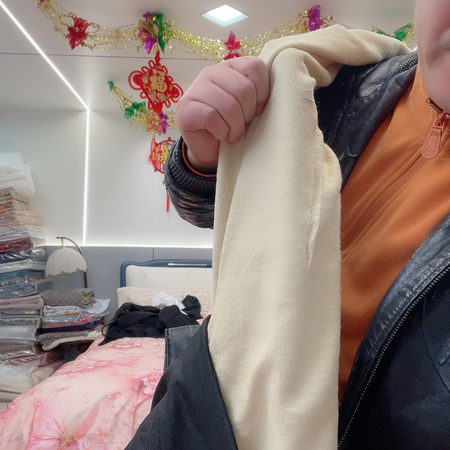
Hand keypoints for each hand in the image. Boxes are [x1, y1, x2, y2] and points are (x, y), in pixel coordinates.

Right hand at [176, 56, 269, 171]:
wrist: (209, 149)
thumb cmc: (232, 125)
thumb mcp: (249, 107)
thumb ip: (258, 95)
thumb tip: (265, 101)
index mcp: (231, 67)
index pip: (255, 67)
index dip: (262, 93)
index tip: (258, 110)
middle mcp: (211, 72)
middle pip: (244, 88)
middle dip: (248, 113)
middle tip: (243, 125)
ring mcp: (196, 88)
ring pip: (228, 105)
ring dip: (235, 126)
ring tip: (232, 133)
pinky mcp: (185, 108)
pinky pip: (212, 117)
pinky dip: (221, 131)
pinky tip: (220, 135)